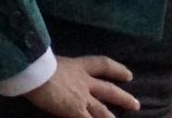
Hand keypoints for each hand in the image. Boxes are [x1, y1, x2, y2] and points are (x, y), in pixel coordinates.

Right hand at [24, 55, 138, 117]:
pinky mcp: (75, 111)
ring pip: (102, 110)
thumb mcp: (51, 61)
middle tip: (136, 104)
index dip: (116, 69)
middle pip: (108, 90)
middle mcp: (84, 81)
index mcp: (78, 65)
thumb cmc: (38, 62)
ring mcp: (82, 98)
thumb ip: (58, 69)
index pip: (102, 65)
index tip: (128, 75)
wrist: (35, 71)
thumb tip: (54, 71)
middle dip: (123, 97)